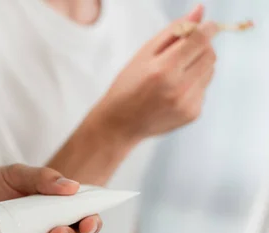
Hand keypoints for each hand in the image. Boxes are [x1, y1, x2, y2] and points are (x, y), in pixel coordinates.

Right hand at [98, 4, 217, 140]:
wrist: (119, 124)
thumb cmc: (127, 86)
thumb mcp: (143, 54)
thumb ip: (173, 31)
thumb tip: (200, 10)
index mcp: (163, 70)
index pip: (199, 39)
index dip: (206, 28)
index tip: (206, 26)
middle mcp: (179, 88)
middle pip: (210, 54)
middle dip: (202, 47)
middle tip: (183, 51)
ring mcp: (188, 103)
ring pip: (210, 71)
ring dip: (198, 66)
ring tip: (174, 75)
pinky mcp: (193, 114)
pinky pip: (204, 89)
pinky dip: (194, 85)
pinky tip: (173, 92)